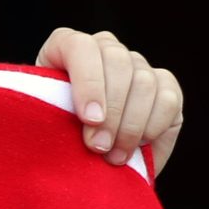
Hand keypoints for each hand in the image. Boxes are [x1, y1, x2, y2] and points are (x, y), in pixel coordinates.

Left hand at [36, 27, 184, 175]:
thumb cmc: (51, 141)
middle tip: (98, 147)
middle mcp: (104, 49)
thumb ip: (50, 116)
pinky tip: (136, 147)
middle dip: (111, 111)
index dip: (88, 82)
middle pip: (118, 62)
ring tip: (113, 157)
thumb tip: (73, 123)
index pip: (80, 47)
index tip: (89, 119)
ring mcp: (136, 65)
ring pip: (144, 82)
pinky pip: (168, 99)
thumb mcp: (41, 126)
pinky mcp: (164, 86)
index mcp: (66, 48)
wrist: (79, 161)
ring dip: (130, 125)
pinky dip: (153, 126)